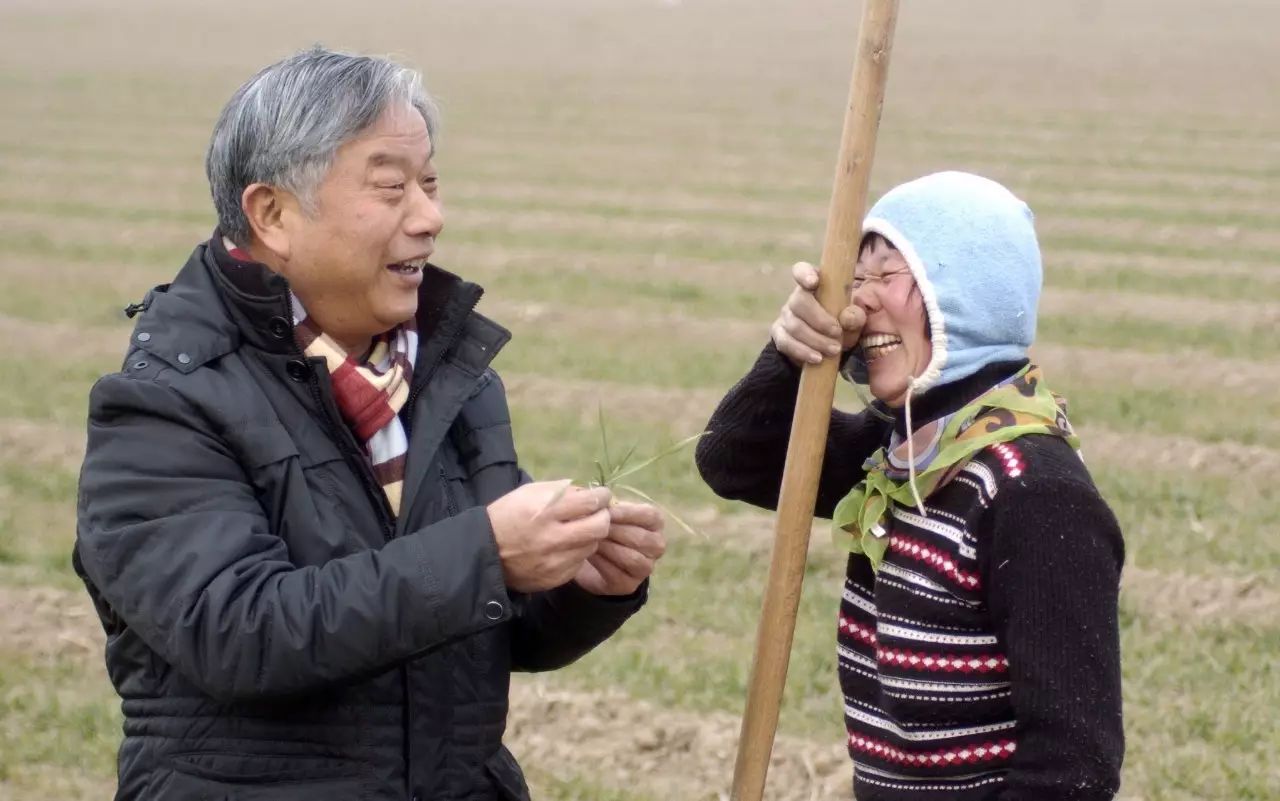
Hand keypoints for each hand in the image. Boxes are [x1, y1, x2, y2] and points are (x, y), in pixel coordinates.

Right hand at [487, 482, 611, 592]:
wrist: (484, 553)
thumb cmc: (507, 516)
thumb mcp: (528, 493)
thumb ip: (560, 490)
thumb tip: (588, 492)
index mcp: (544, 511)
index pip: (589, 502)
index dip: (602, 497)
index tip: (603, 495)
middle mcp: (552, 537)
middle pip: (599, 527)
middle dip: (604, 517)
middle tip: (598, 513)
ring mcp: (555, 561)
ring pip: (592, 545)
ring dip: (590, 535)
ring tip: (577, 530)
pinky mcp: (555, 578)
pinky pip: (579, 562)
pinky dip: (577, 552)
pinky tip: (564, 547)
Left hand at [574, 502, 665, 596]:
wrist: (596, 559)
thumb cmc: (605, 527)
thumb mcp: (609, 512)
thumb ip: (609, 506)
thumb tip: (599, 500)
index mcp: (655, 522)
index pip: (649, 515)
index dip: (627, 513)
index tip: (605, 510)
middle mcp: (657, 545)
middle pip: (640, 538)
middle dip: (614, 531)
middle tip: (591, 526)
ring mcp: (647, 567)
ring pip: (631, 557)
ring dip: (608, 548)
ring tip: (589, 540)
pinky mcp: (630, 584)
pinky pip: (617, 573)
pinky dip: (600, 563)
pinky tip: (588, 554)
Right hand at [770, 261, 865, 366]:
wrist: (823, 351)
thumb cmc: (840, 328)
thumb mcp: (853, 323)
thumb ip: (855, 317)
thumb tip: (848, 317)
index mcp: (814, 285)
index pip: (801, 270)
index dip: (804, 274)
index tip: (814, 282)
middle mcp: (796, 298)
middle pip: (799, 302)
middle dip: (819, 320)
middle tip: (837, 333)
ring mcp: (786, 316)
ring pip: (795, 326)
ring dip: (816, 339)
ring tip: (834, 350)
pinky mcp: (779, 335)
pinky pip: (786, 342)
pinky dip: (803, 351)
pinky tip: (817, 358)